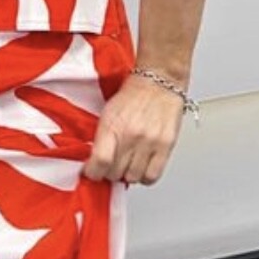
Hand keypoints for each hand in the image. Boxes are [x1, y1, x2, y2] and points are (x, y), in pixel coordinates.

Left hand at [82, 72, 186, 186]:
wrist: (158, 81)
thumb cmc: (132, 95)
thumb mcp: (108, 113)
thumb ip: (101, 138)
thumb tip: (95, 162)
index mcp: (112, 126)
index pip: (99, 162)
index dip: (93, 173)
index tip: (92, 172)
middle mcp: (131, 136)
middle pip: (115, 173)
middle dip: (110, 172)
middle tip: (111, 165)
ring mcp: (150, 142)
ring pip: (133, 178)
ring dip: (127, 175)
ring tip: (128, 164)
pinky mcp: (166, 146)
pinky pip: (152, 176)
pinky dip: (145, 177)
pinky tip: (142, 168)